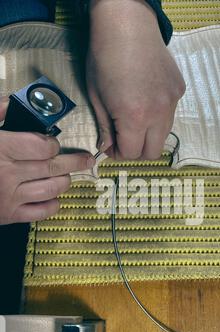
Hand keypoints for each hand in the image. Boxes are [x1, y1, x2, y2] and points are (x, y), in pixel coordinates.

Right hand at [0, 98, 95, 224]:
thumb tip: (13, 103)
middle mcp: (8, 174)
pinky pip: (41, 212)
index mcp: (0, 149)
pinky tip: (53, 197)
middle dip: (74, 162)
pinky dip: (53, 205)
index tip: (53, 143)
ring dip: (65, 181)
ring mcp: (9, 197)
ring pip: (51, 189)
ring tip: (68, 176)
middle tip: (87, 159)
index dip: (53, 144)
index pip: (42, 147)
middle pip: (53, 167)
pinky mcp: (9, 215)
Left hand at [86, 0, 185, 159]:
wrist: (127, 23)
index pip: (132, 154)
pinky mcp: (179, 90)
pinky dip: (158, 115)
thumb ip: (105, 128)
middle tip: (125, 139)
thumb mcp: (97, 96)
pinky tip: (146, 98)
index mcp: (134, 117)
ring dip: (149, 135)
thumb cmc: (104, 57)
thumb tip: (107, 149)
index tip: (112, 146)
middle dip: (137, 151)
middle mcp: (158, 114)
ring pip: (164, 135)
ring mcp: (172, 102)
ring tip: (135, 119)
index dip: (119, 154)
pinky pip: (170, 114)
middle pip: (153, 152)